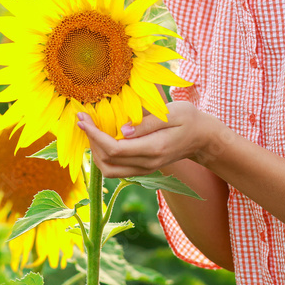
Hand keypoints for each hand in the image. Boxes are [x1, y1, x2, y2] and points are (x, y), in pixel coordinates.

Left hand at [76, 101, 216, 177]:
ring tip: (90, 129)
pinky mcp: (142, 168)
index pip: (114, 148)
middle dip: (90, 142)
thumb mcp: (172, 113)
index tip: (82, 119)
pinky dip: (103, 155)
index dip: (94, 135)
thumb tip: (122, 129)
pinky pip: (116, 169)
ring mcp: (144, 169)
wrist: (202, 138)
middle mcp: (147, 164)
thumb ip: (147, 122)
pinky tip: (101, 137)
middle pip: (107, 162)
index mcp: (153, 149)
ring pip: (109, 170)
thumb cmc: (188, 119)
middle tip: (82, 119)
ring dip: (95, 151)